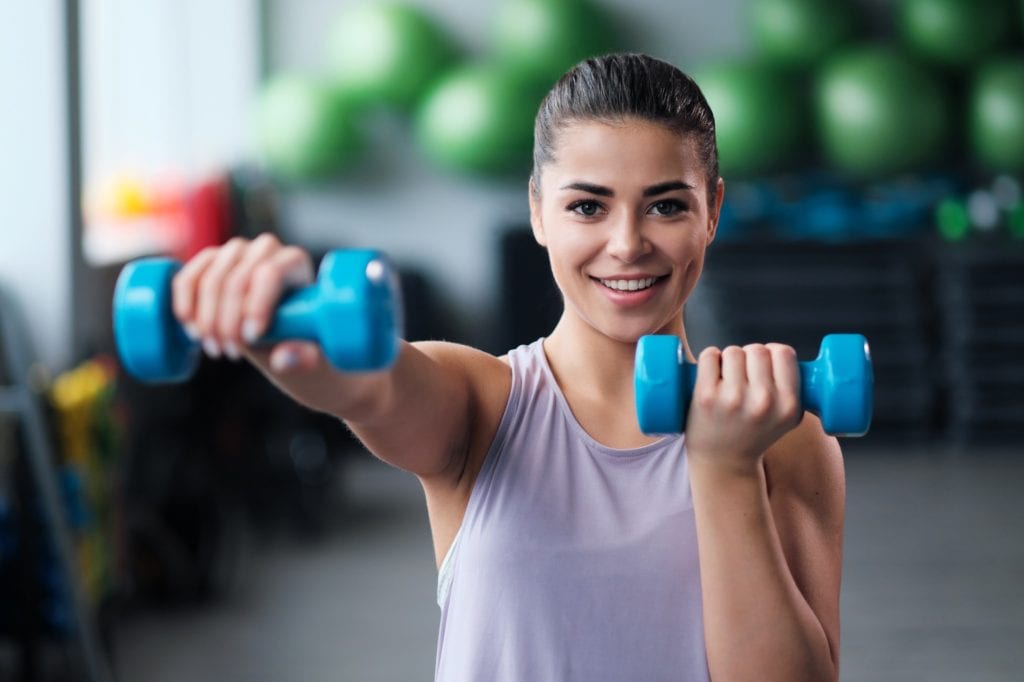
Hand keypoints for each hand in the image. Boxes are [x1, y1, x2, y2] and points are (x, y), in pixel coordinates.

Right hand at [170, 234, 319, 372]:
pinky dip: (184, 306)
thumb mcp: (307, 352)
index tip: (250, 339)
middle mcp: (265, 248)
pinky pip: (187, 279)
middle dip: (228, 322)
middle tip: (231, 353)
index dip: (255, 307)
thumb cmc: (297, 338)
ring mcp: (234, 251)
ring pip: (210, 281)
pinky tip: (193, 331)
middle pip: (236, 280)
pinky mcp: (209, 260)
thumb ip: (303, 358)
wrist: (280, 331)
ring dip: (207, 321)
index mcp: (294, 261)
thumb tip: (283, 357)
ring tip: (216, 349)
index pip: (269, 274)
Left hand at [684, 344, 802, 473]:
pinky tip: (711, 374)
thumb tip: (781, 353)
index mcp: (788, 405)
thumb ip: (791, 387)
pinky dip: (710, 358)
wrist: (723, 463)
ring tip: (727, 380)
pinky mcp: (706, 396)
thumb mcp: (786, 416)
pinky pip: (709, 355)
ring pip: (733, 351)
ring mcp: (733, 399)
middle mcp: (763, 401)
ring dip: (728, 360)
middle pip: (757, 349)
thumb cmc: (753, 433)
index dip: (772, 354)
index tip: (764, 367)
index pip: (784, 353)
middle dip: (749, 357)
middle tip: (743, 376)